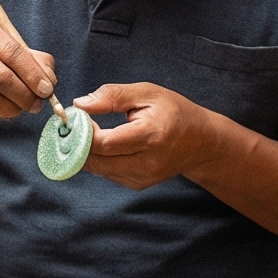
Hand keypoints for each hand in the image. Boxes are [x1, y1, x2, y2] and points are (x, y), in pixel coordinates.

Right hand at [0, 20, 56, 126]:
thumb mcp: (13, 54)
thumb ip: (37, 63)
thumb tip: (49, 82)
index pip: (12, 52)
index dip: (33, 74)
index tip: (47, 90)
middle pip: (1, 77)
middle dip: (24, 95)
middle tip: (36, 105)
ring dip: (12, 109)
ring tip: (18, 108)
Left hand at [72, 82, 218, 189]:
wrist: (201, 142)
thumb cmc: (174, 112)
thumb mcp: (147, 93)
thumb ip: (112, 96)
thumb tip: (80, 104)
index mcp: (151, 136)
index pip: (104, 143)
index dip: (83, 132)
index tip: (76, 117)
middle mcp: (147, 162)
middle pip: (97, 161)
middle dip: (79, 143)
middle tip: (76, 125)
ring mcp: (143, 177)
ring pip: (99, 170)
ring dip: (87, 152)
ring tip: (89, 132)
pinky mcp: (139, 184)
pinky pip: (107, 173)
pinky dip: (99, 160)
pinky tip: (104, 145)